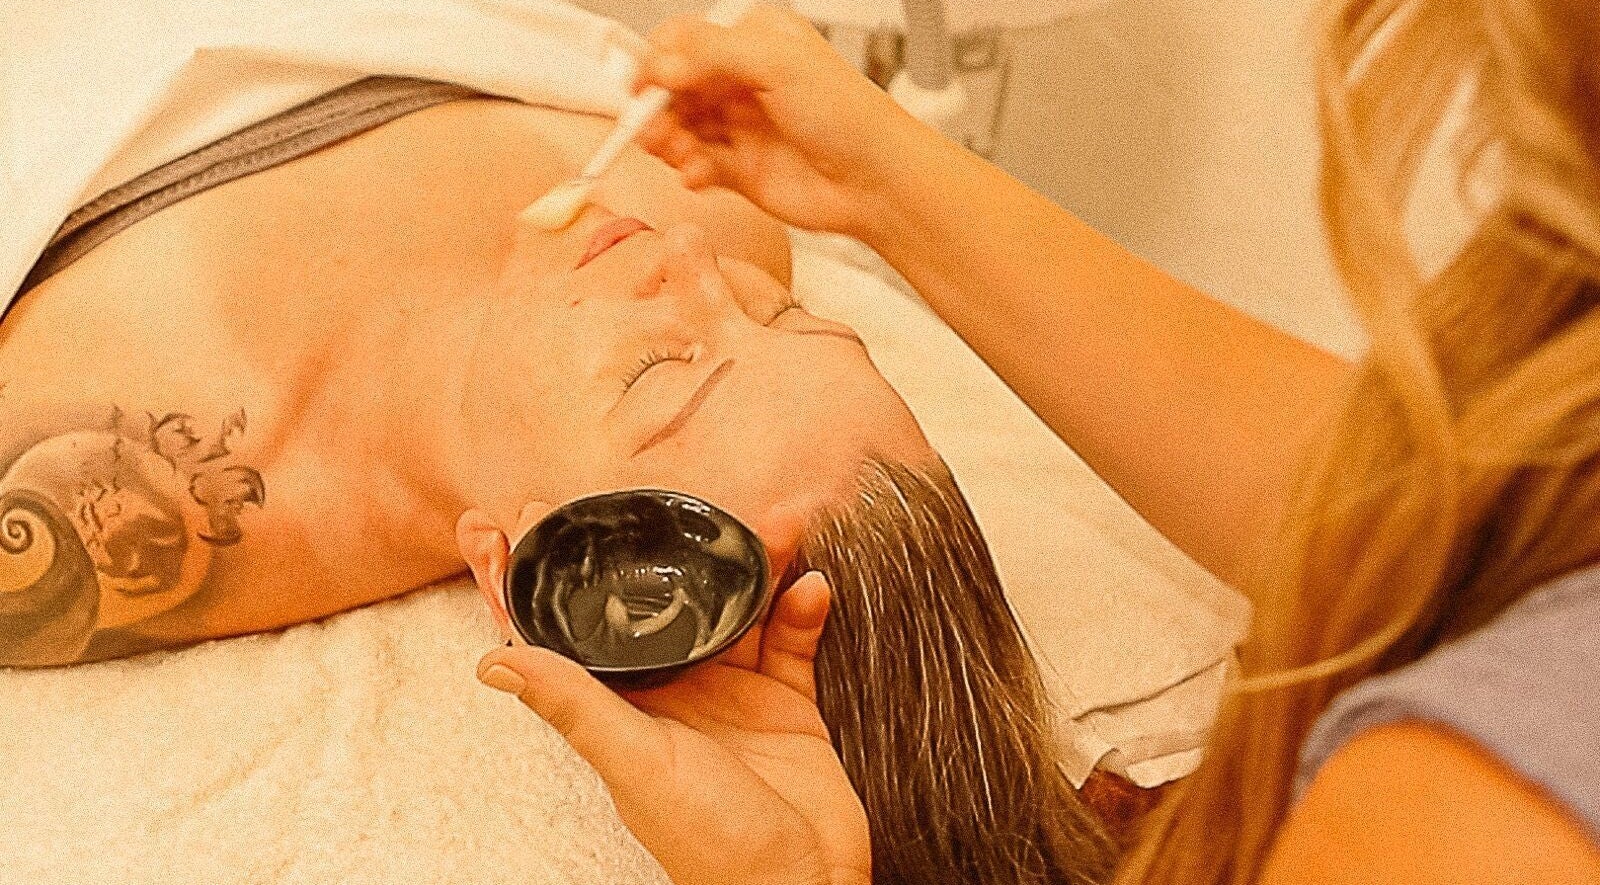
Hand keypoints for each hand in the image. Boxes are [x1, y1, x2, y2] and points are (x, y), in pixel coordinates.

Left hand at [456, 508, 871, 884]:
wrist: (806, 884)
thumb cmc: (713, 843)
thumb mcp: (637, 766)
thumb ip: (575, 707)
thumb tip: (493, 661)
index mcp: (624, 708)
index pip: (566, 631)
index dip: (536, 578)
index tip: (512, 518)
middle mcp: (672, 693)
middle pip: (653, 602)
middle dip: (649, 546)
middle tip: (642, 488)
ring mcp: (731, 694)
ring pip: (733, 607)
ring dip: (752, 563)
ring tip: (772, 522)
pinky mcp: (787, 701)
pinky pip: (793, 637)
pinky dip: (803, 608)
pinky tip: (812, 584)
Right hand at [633, 3, 920, 237]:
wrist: (875, 182)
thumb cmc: (849, 117)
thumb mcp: (778, 62)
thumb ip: (712, 54)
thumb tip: (661, 65)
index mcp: (752, 40)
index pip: (683, 41)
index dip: (657, 62)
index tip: (645, 87)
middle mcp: (741, 81)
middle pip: (672, 87)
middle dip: (656, 108)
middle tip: (654, 128)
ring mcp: (738, 126)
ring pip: (678, 128)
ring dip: (669, 142)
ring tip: (680, 152)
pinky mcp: (738, 169)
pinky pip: (694, 165)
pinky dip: (689, 170)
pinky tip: (699, 174)